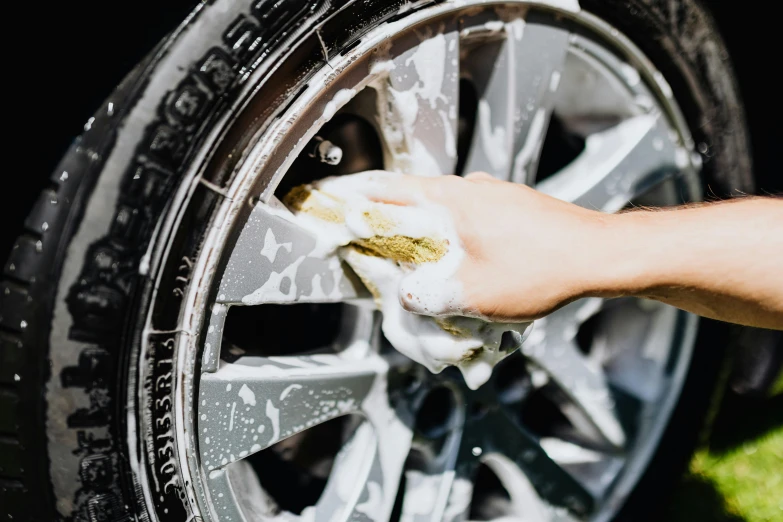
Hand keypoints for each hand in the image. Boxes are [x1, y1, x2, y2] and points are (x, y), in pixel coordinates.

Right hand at [363, 171, 606, 321]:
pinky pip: (467, 213)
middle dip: (385, 213)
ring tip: (412, 251)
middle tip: (365, 231)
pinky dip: (452, 231)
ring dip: (422, 225)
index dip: (354, 197)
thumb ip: (430, 296)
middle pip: (412, 195)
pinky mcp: (510, 206)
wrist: (600, 255)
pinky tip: (459, 255)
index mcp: (451, 201)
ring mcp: (492, 194)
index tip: (330, 199)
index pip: (387, 191)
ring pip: (441, 205)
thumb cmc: (542, 268)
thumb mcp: (474, 294)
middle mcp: (469, 189)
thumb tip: (407, 296)